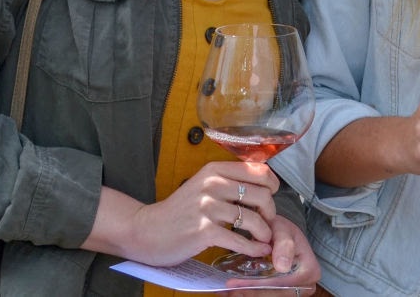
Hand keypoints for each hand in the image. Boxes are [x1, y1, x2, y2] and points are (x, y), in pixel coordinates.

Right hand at [81, 161, 279, 266]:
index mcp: (214, 170)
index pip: (259, 170)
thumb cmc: (180, 211)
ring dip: (264, 232)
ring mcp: (207, 207)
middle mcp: (212, 184)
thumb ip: (228, 182)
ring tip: (263, 238)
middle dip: (270, 211)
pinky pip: (240, 240)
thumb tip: (264, 184)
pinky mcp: (204, 231)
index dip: (272, 184)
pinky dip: (253, 247)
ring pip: (253, 218)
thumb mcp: (203, 186)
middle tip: (267, 222)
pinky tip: (257, 250)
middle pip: (261, 194)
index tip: (272, 196)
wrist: (147, 231)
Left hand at [225, 216, 319, 294]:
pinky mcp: (282, 293)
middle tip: (228, 289)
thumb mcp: (283, 229)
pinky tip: (233, 291)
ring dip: (247, 295)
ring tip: (227, 291)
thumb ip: (284, 244)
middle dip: (250, 294)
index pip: (282, 285)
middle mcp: (305, 286)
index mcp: (310, 271)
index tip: (237, 283)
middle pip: (275, 296)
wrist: (280, 235)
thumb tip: (282, 267)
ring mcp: (294, 292)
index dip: (260, 286)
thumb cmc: (282, 231)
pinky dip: (249, 294)